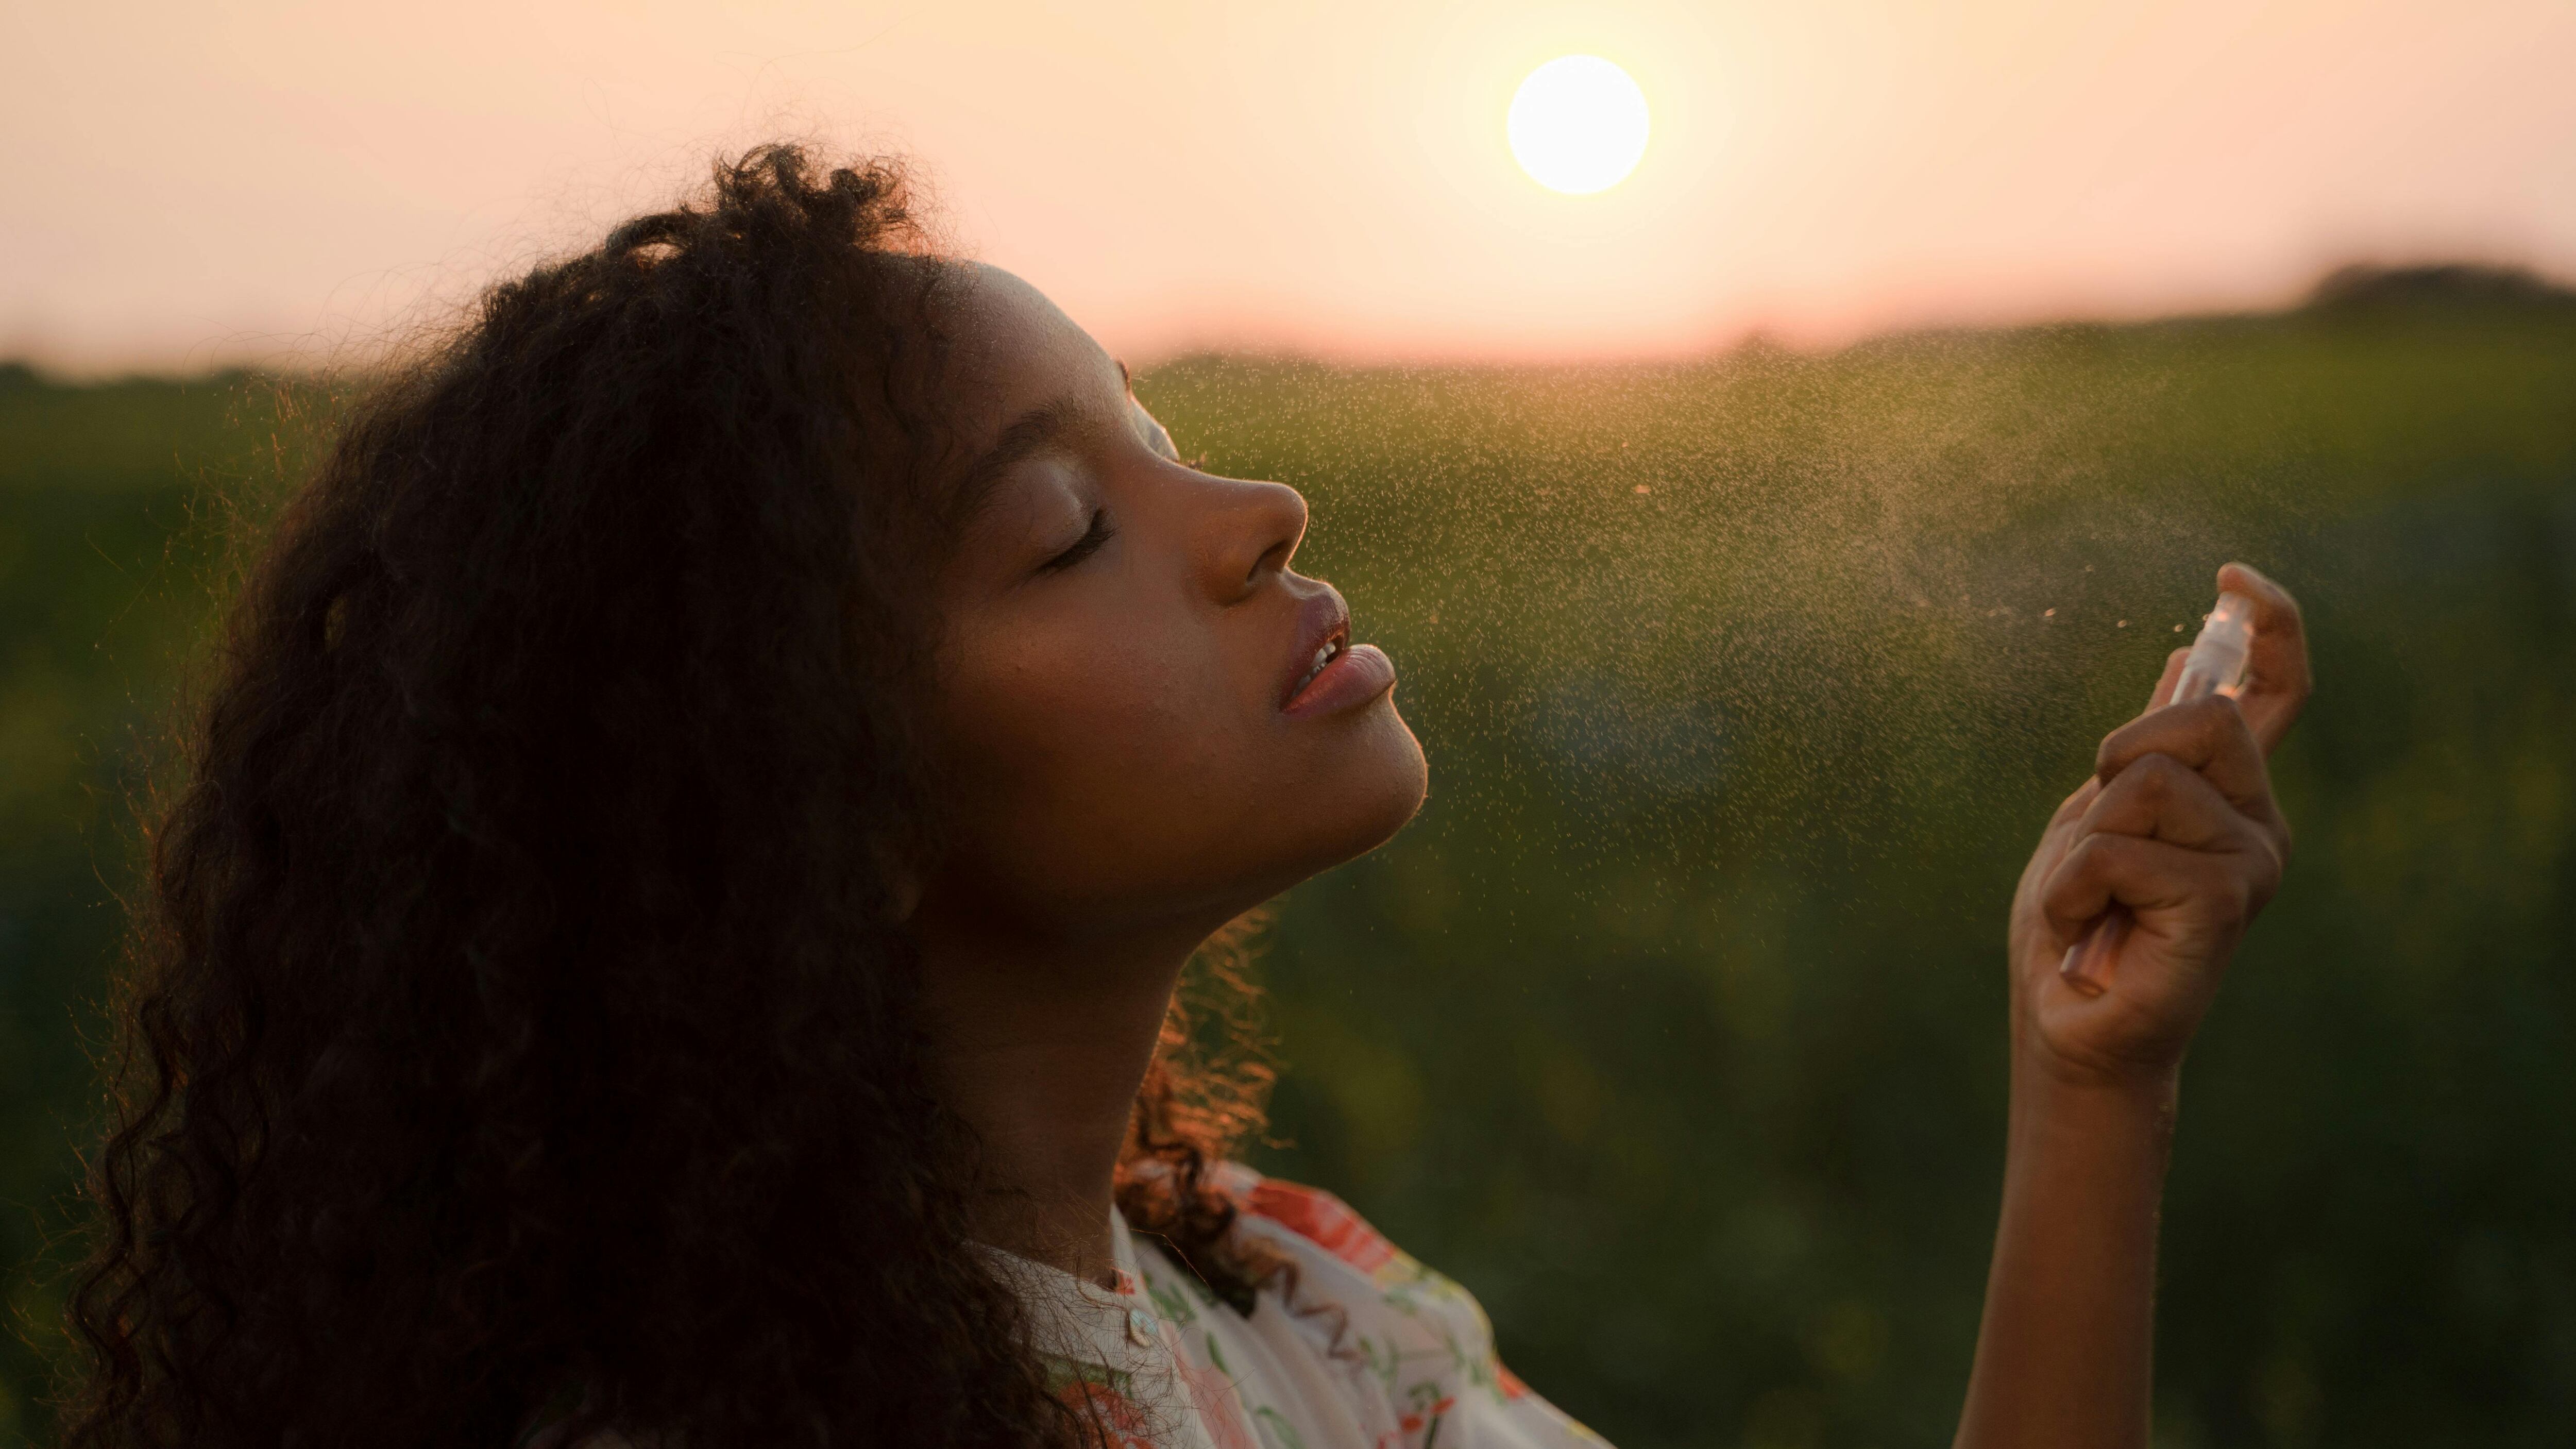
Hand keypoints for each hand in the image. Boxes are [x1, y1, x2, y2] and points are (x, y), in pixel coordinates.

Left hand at [2006, 564, 2311, 1089]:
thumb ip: (2152, 747)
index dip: (2271, 626)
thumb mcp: (2100, 812)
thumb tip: (2188, 655)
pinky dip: (2075, 886)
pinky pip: (2122, 849)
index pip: (2277, 693)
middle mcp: (2259, 823)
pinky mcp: (2224, 902)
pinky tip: (2087, 929)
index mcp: (2231, 796)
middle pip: (2201, 716)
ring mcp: (2251, 862)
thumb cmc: (2080, 926)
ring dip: (2086, 838)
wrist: (2071, 1026)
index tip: (2232, 577)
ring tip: (2092, 896)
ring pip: (2148, 780)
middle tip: (2099, 836)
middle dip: (2120, 758)